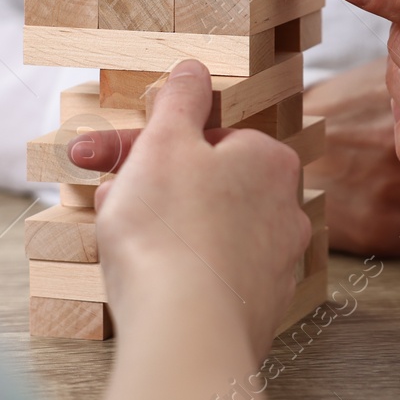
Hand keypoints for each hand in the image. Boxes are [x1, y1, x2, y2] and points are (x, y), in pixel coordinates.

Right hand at [77, 60, 309, 356]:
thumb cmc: (171, 229)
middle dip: (156, 191)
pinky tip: (148, 284)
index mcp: (271, 161)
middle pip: (210, 188)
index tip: (122, 161)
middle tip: (113, 200)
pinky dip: (180, 276)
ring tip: (120, 244)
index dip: (159, 147)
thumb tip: (195, 70)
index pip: (214, 139)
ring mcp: (276, 267)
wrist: (185, 330)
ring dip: (163, 231)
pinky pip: (210, 279)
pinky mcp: (257, 312)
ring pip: (208, 234)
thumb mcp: (164, 142)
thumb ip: (181, 100)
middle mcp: (287, 211)